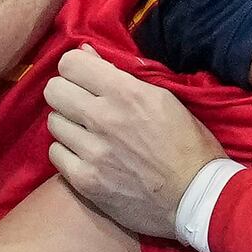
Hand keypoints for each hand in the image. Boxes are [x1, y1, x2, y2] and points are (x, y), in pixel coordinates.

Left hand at [45, 46, 225, 240]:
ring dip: (69, 126)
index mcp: (126, 92)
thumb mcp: (165, 100)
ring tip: (89, 135)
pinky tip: (88, 157)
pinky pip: (56, 154)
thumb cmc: (189, 145)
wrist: (198, 199)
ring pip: (54, 122)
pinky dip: (69, 154)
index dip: (76, 69)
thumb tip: (85, 53)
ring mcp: (92, 151)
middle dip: (67, 94)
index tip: (87, 80)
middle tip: (83, 106)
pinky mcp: (85, 180)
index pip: (70, 63)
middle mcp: (103, 117)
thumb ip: (122, 75)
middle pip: (53, 90)